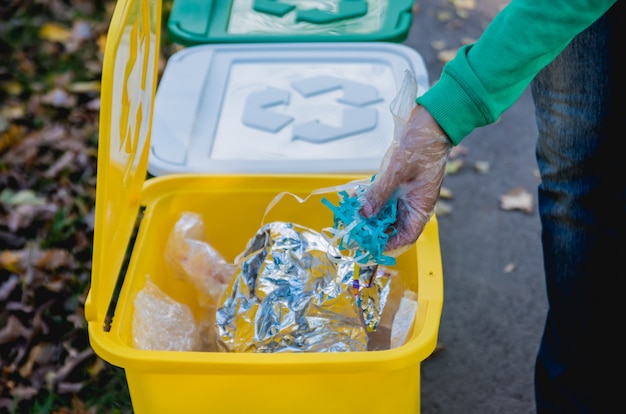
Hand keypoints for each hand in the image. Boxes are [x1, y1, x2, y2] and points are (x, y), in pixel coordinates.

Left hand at [360, 104, 451, 251]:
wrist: (431, 121)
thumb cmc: (423, 144)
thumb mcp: (397, 171)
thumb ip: (380, 193)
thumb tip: (365, 214)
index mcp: (421, 205)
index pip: (406, 237)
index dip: (388, 245)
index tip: (369, 247)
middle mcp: (414, 203)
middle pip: (394, 227)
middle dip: (374, 232)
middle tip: (354, 232)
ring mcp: (406, 193)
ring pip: (387, 213)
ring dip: (371, 216)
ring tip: (352, 217)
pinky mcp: (399, 182)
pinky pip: (384, 197)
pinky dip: (372, 200)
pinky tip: (358, 200)